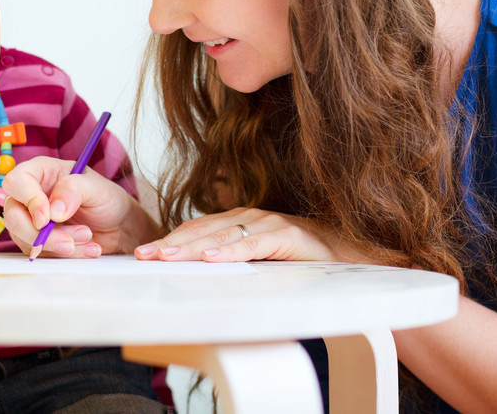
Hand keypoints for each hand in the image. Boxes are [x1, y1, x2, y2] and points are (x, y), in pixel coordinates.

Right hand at [1, 156, 153, 257]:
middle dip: (41, 234)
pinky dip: (65, 255)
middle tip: (70, 240)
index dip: (28, 200)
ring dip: (57, 245)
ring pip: (25, 239)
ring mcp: (32, 221)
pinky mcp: (39, 242)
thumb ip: (74, 190)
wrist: (119, 225)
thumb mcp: (96, 188)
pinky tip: (88, 248)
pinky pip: (41, 253)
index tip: (47, 218)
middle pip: (13, 216)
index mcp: (41, 173)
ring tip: (88, 238)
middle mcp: (31, 196)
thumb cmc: (106, 198)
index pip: (16, 182)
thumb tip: (53, 210)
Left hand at [133, 207, 346, 261]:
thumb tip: (200, 279)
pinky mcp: (288, 236)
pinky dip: (232, 252)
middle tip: (143, 255)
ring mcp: (269, 224)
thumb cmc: (304, 262)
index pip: (197, 230)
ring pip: (223, 235)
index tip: (144, 253)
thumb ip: (235, 265)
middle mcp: (251, 218)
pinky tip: (212, 259)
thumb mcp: (261, 264)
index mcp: (240, 222)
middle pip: (203, 231)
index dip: (171, 240)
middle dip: (171, 244)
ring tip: (166, 256)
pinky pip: (254, 245)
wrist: (353, 256)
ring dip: (192, 247)